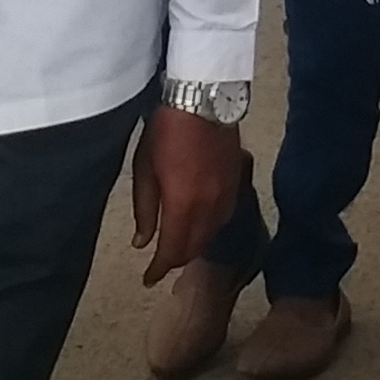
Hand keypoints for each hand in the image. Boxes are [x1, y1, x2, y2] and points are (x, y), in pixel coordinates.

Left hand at [129, 105, 244, 284]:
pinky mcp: (236, 183)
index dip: (159, 269)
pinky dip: (208, 228)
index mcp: (183, 204)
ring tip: (178, 246)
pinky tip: (199, 224)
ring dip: (194, 245)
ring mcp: (226, 195)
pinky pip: (222, 218)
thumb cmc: (166, 131)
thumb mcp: (145, 169)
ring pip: (211, 235)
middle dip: (176, 260)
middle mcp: (209, 207)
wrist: (203, 99)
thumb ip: (145, 209)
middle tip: (160, 264)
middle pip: (194, 247)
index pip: (173, 251)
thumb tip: (143, 242)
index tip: (148, 279)